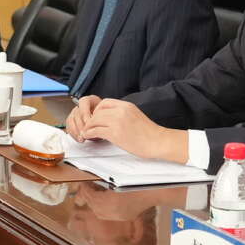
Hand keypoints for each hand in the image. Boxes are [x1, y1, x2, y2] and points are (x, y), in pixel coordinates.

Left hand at [69, 97, 188, 162]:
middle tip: (88, 126)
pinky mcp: (115, 133)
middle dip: (90, 120)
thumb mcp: (135, 115)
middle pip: (97, 112)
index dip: (97, 110)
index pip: (104, 102)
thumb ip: (122, 113)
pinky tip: (89, 136)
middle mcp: (121, 111)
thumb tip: (109, 117)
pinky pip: (95, 131)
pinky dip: (89, 134)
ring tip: (86, 132)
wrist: (157, 142)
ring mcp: (117, 122)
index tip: (95, 118)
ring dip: (88, 127)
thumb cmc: (149, 133)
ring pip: (94, 121)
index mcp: (126, 106)